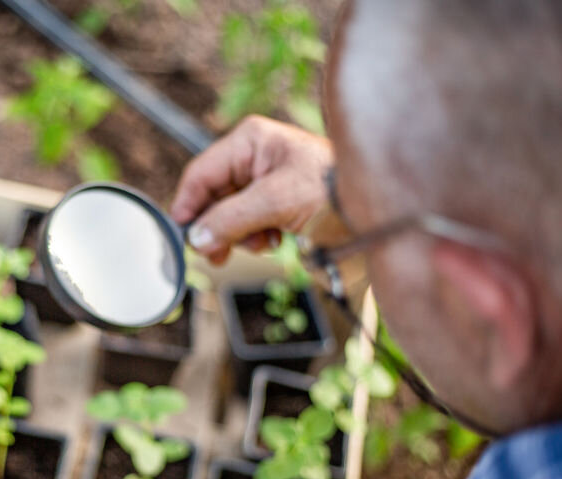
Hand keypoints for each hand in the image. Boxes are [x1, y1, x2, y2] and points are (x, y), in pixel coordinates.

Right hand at [170, 115, 332, 264]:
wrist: (379, 213)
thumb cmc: (334, 192)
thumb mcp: (277, 202)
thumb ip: (231, 219)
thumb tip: (196, 238)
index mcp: (251, 141)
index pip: (202, 173)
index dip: (188, 205)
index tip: (182, 235)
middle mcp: (255, 158)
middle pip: (212, 197)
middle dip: (217, 226)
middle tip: (217, 255)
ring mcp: (266, 182)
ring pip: (228, 215)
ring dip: (239, 235)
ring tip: (262, 243)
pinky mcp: (277, 204)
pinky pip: (248, 224)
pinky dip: (255, 238)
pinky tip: (275, 241)